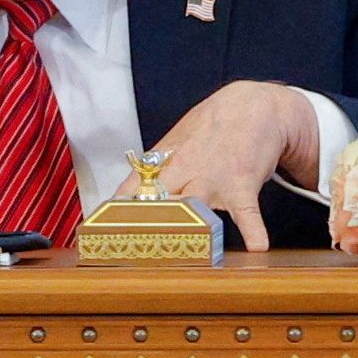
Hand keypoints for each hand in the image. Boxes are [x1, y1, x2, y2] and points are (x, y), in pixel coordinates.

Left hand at [107, 79, 322, 252]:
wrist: (254, 106)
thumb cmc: (211, 127)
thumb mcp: (176, 140)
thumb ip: (155, 169)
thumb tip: (127, 196)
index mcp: (164, 161)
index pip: (131, 188)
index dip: (114, 211)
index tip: (101, 232)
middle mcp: (184, 170)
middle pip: (157, 201)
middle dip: (143, 224)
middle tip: (132, 249)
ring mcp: (213, 179)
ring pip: (194, 208)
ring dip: (187, 229)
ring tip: (182, 251)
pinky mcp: (242, 186)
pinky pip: (246, 213)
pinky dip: (253, 231)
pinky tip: (256, 248)